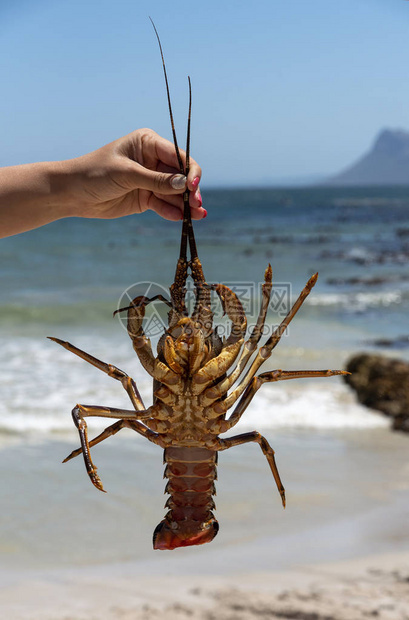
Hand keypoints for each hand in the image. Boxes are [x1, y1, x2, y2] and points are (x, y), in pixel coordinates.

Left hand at [67, 128, 204, 220]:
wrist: (72, 193)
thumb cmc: (95, 173)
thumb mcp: (127, 174)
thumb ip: (157, 180)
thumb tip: (185, 184)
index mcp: (148, 143)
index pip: (178, 156)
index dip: (189, 171)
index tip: (193, 186)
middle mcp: (153, 160)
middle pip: (180, 176)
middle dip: (190, 190)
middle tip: (198, 205)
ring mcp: (150, 180)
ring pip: (174, 193)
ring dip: (186, 204)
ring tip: (197, 216)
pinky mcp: (145, 198)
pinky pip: (164, 205)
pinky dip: (172, 212)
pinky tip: (180, 219)